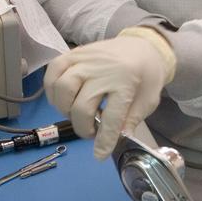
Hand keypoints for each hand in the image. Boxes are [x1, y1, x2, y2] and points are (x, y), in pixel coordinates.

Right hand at [44, 28, 175, 159]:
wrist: (143, 45)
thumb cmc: (146, 76)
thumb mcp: (148, 101)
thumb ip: (131, 120)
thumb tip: (115, 141)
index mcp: (126, 82)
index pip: (111, 117)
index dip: (104, 140)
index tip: (99, 155)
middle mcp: (103, 70)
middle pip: (81, 106)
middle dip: (83, 128)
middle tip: (91, 132)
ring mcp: (85, 59)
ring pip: (62, 88)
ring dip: (65, 109)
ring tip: (76, 113)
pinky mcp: (73, 53)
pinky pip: (53, 71)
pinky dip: (53, 89)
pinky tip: (64, 99)